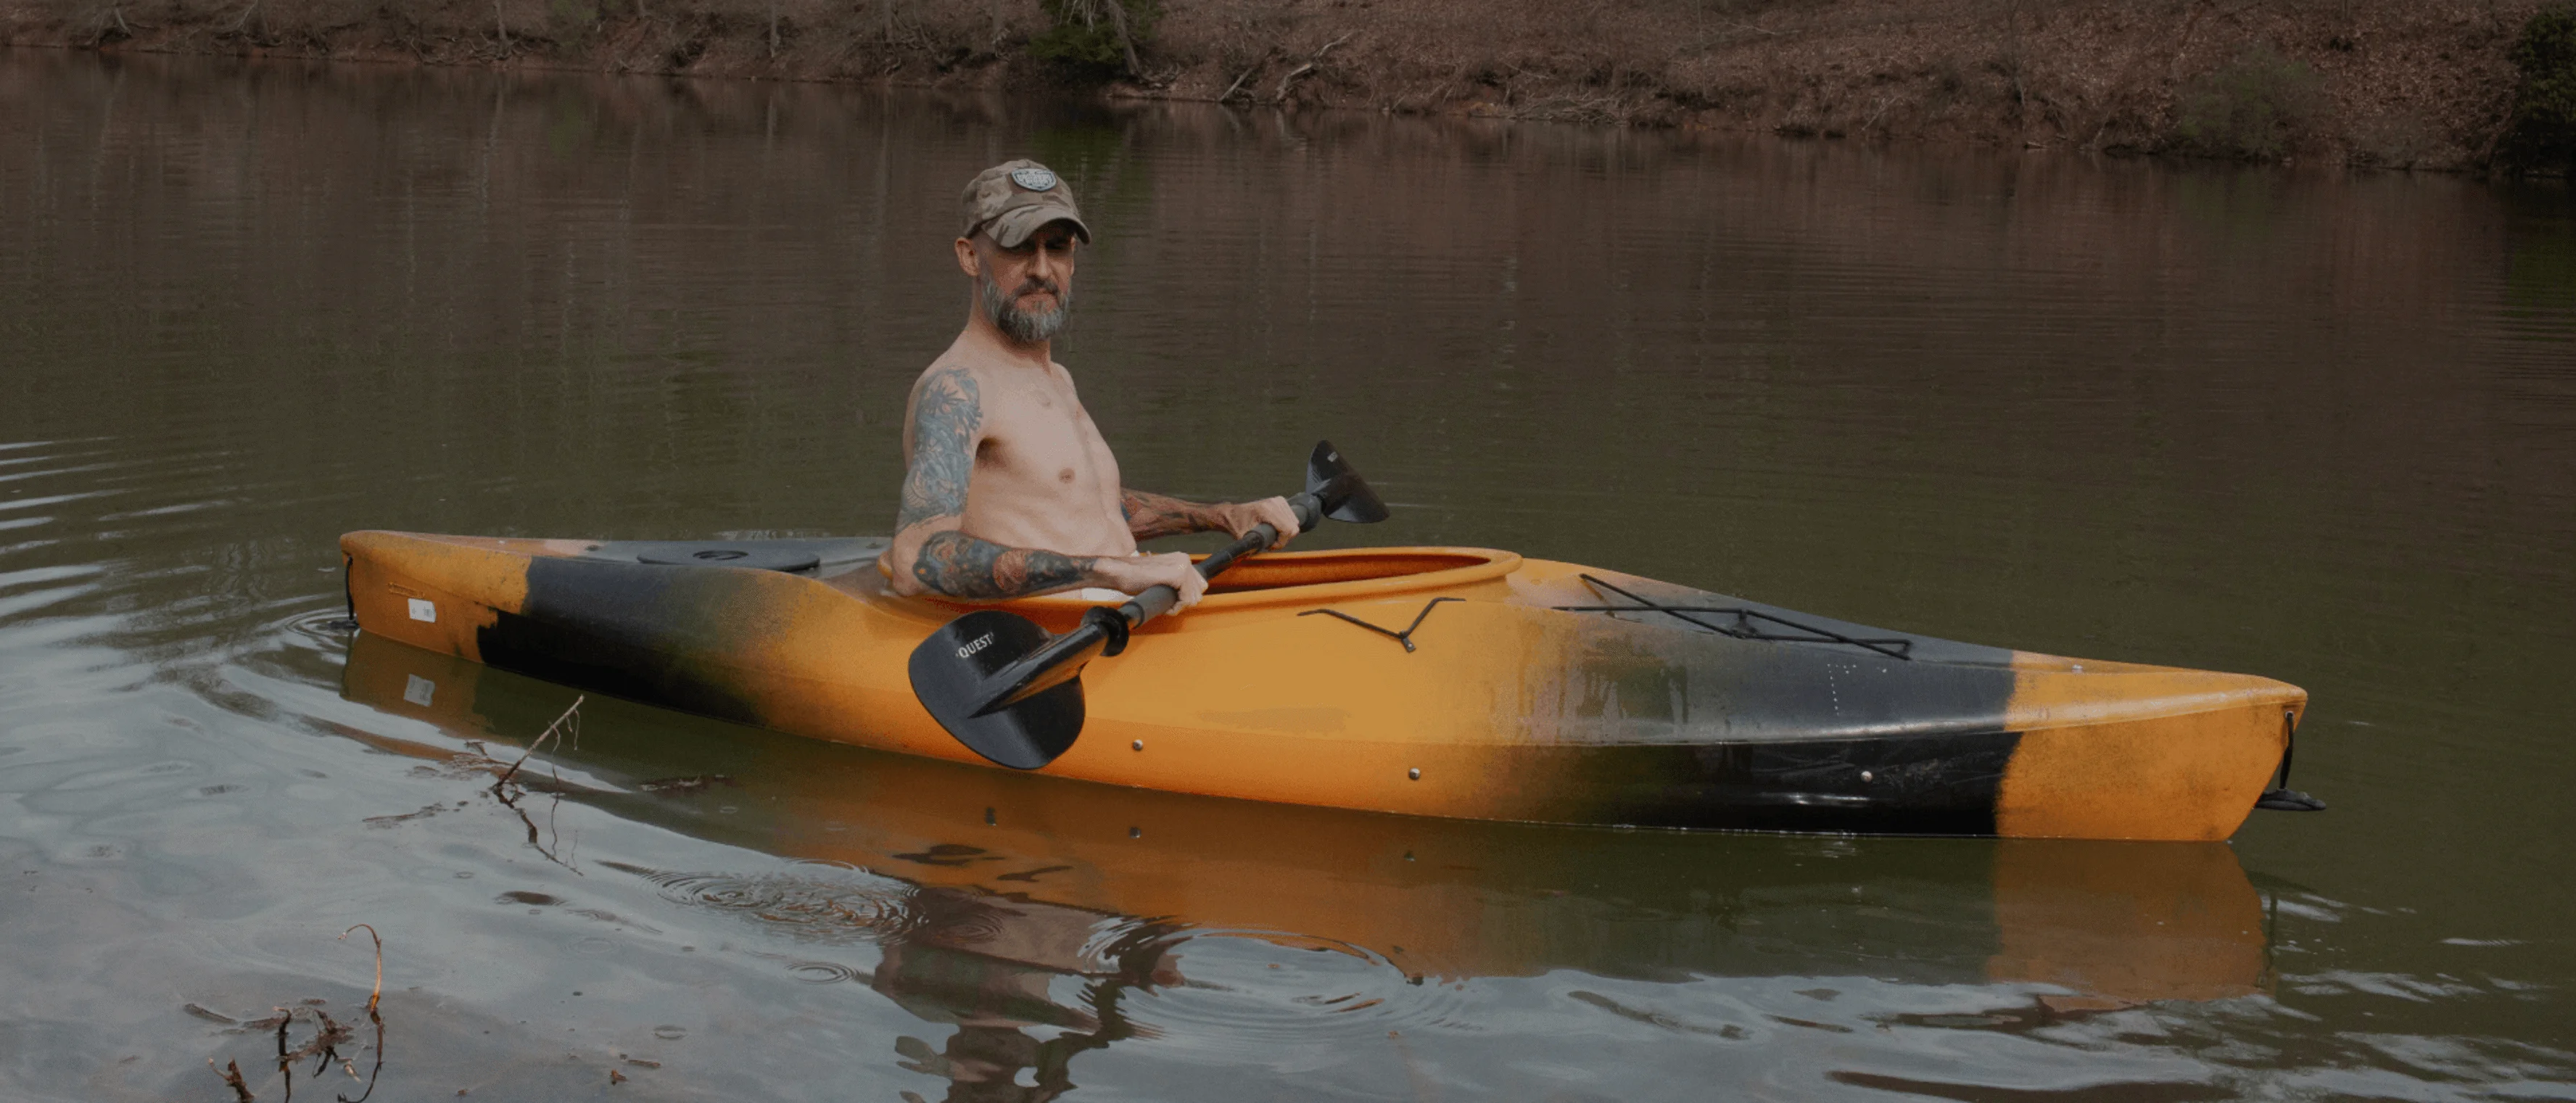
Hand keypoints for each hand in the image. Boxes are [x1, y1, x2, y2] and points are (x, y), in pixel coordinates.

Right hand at [1094, 552, 1208, 610]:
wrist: (1120, 573)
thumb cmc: (1135, 577)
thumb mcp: (1163, 578)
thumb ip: (1178, 584)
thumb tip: (1193, 598)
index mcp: (1182, 559)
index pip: (1199, 586)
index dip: (1185, 597)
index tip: (1170, 599)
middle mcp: (1185, 560)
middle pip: (1198, 593)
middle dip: (1183, 603)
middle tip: (1166, 602)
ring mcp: (1183, 566)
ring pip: (1193, 598)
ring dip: (1178, 606)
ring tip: (1164, 603)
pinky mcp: (1178, 575)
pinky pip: (1186, 600)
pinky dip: (1175, 607)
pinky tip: (1164, 605)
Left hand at [1220, 496, 1301, 548]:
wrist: (1233, 514)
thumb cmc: (1237, 524)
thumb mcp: (1244, 537)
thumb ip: (1255, 545)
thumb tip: (1263, 554)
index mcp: (1266, 510)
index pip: (1288, 529)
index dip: (1281, 542)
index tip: (1271, 545)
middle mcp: (1274, 503)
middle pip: (1293, 527)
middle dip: (1283, 538)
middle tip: (1270, 541)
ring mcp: (1278, 501)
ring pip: (1294, 523)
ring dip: (1285, 533)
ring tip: (1271, 535)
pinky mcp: (1280, 501)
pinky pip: (1292, 518)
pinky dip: (1286, 526)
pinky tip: (1275, 528)